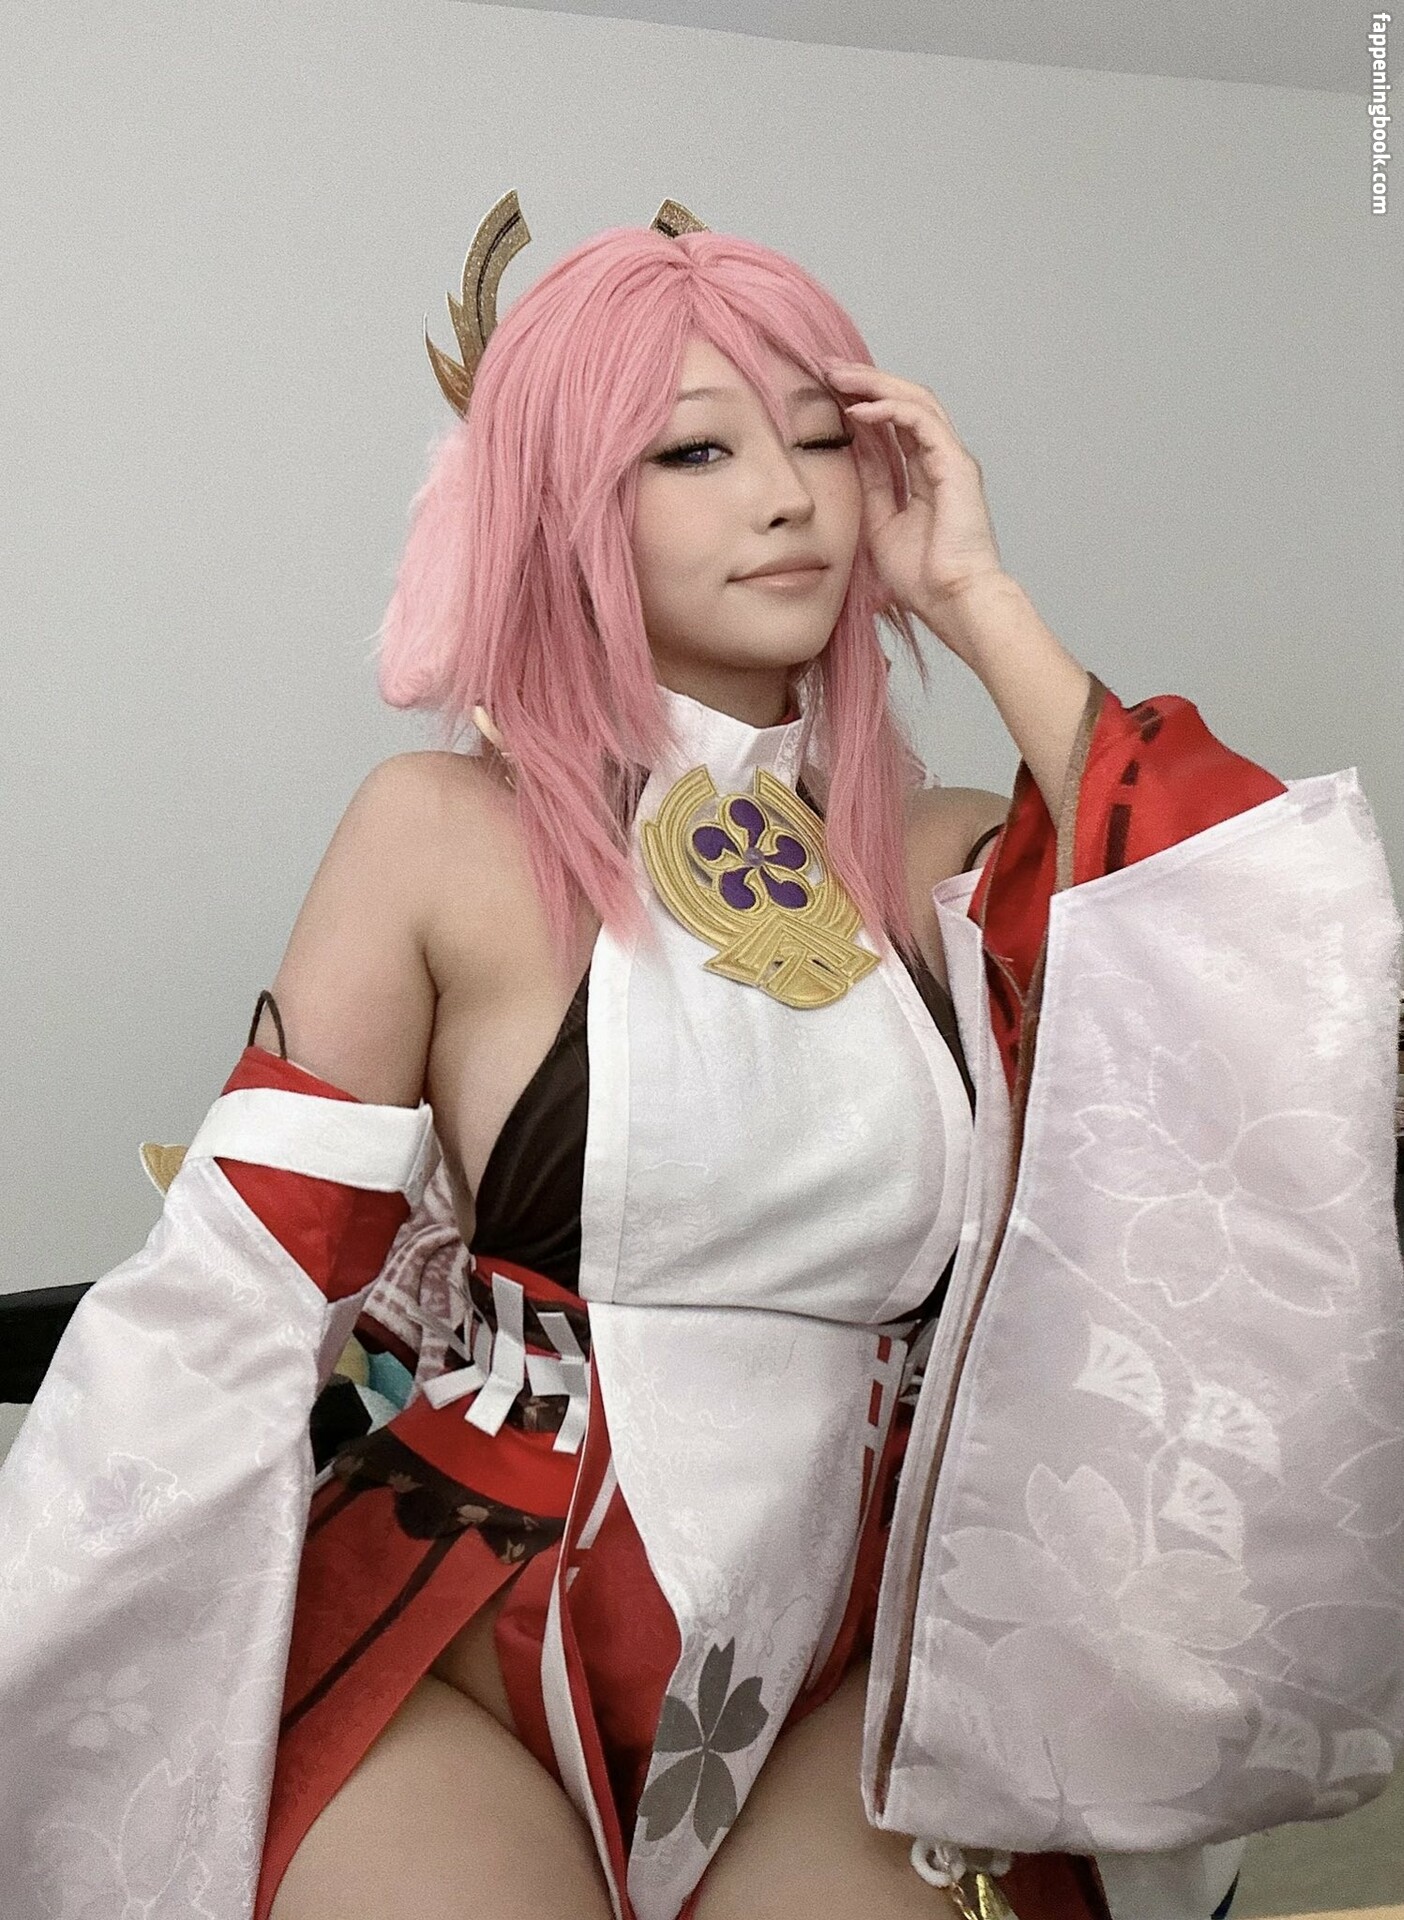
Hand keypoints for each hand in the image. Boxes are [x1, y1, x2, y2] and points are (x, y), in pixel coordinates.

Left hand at [820, 360, 1007, 655]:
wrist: (953, 602)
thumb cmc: (924, 580)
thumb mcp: (879, 526)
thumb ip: (869, 490)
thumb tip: (845, 462)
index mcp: (923, 474)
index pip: (890, 424)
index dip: (858, 402)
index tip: (822, 390)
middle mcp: (939, 459)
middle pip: (902, 402)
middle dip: (864, 381)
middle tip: (826, 366)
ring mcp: (951, 459)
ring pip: (913, 400)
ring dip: (874, 384)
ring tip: (838, 376)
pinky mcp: (956, 465)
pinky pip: (921, 422)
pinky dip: (889, 410)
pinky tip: (858, 409)